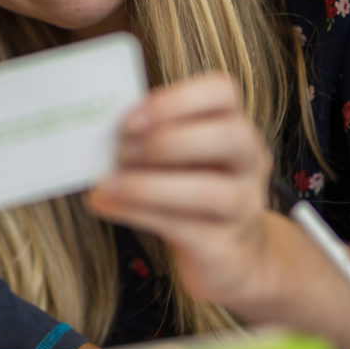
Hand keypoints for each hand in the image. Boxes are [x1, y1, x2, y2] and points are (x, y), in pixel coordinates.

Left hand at [85, 72, 273, 309]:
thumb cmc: (193, 197)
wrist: (229, 256)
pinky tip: (106, 206)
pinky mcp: (225, 245)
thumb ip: (152, 142)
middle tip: (120, 152)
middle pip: (227, 137)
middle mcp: (249, 162)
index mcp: (235, 127)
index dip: (176, 100)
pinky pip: (186, 227)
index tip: (130, 118)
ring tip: (106, 184)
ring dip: (148, 185)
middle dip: (166, 140)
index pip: (222, 92)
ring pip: (209, 190)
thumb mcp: (180, 162)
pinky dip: (138, 214)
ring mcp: (244, 205)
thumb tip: (99, 137)